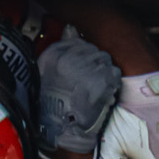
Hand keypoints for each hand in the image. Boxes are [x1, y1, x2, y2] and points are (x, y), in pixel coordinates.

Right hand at [36, 35, 119, 156]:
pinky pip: (113, 72)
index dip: (79, 55)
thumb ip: (60, 47)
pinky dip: (110, 81)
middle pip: (92, 50)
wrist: (62, 130)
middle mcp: (74, 57)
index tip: (77, 68)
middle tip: (84, 80)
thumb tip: (71, 29)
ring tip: (92, 87)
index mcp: (56, 53)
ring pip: (104, 60)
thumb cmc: (50, 103)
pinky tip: (100, 92)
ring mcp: (91, 68)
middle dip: (91, 63)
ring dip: (101, 72)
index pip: (76, 41)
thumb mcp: (46, 71)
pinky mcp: (105, 81)